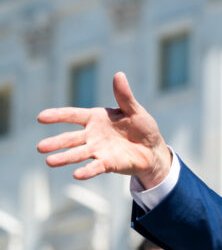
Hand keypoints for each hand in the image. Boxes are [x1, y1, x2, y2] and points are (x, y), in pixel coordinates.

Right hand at [37, 72, 171, 188]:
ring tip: (49, 162)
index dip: (58, 116)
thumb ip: (124, 96)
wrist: (153, 149)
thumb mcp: (135, 110)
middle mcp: (93, 135)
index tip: (41, 117)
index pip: (73, 115)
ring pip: (78, 154)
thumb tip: (119, 74)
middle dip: (56, 142)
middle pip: (71, 138)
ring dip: (65, 158)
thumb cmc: (142, 127)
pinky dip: (87, 171)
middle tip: (40, 147)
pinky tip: (76, 175)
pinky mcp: (108, 164)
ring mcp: (99, 150)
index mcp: (96, 118)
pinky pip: (96, 167)